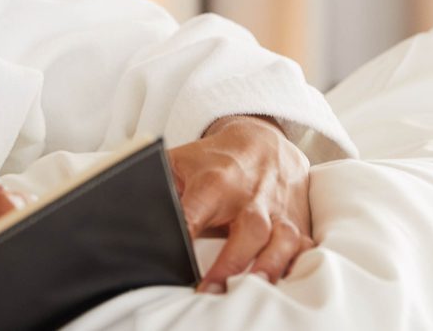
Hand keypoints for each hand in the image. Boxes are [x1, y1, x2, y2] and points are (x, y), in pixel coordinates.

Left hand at [167, 115, 312, 291]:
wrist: (264, 140)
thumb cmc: (214, 159)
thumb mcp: (179, 162)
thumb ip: (156, 186)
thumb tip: (128, 209)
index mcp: (215, 182)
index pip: (197, 210)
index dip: (186, 233)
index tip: (172, 257)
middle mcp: (250, 197)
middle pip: (247, 229)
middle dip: (231, 262)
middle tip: (210, 291)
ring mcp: (278, 211)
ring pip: (281, 240)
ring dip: (267, 268)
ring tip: (251, 293)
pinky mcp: (297, 223)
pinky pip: (304, 248)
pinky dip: (299, 267)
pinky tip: (284, 286)